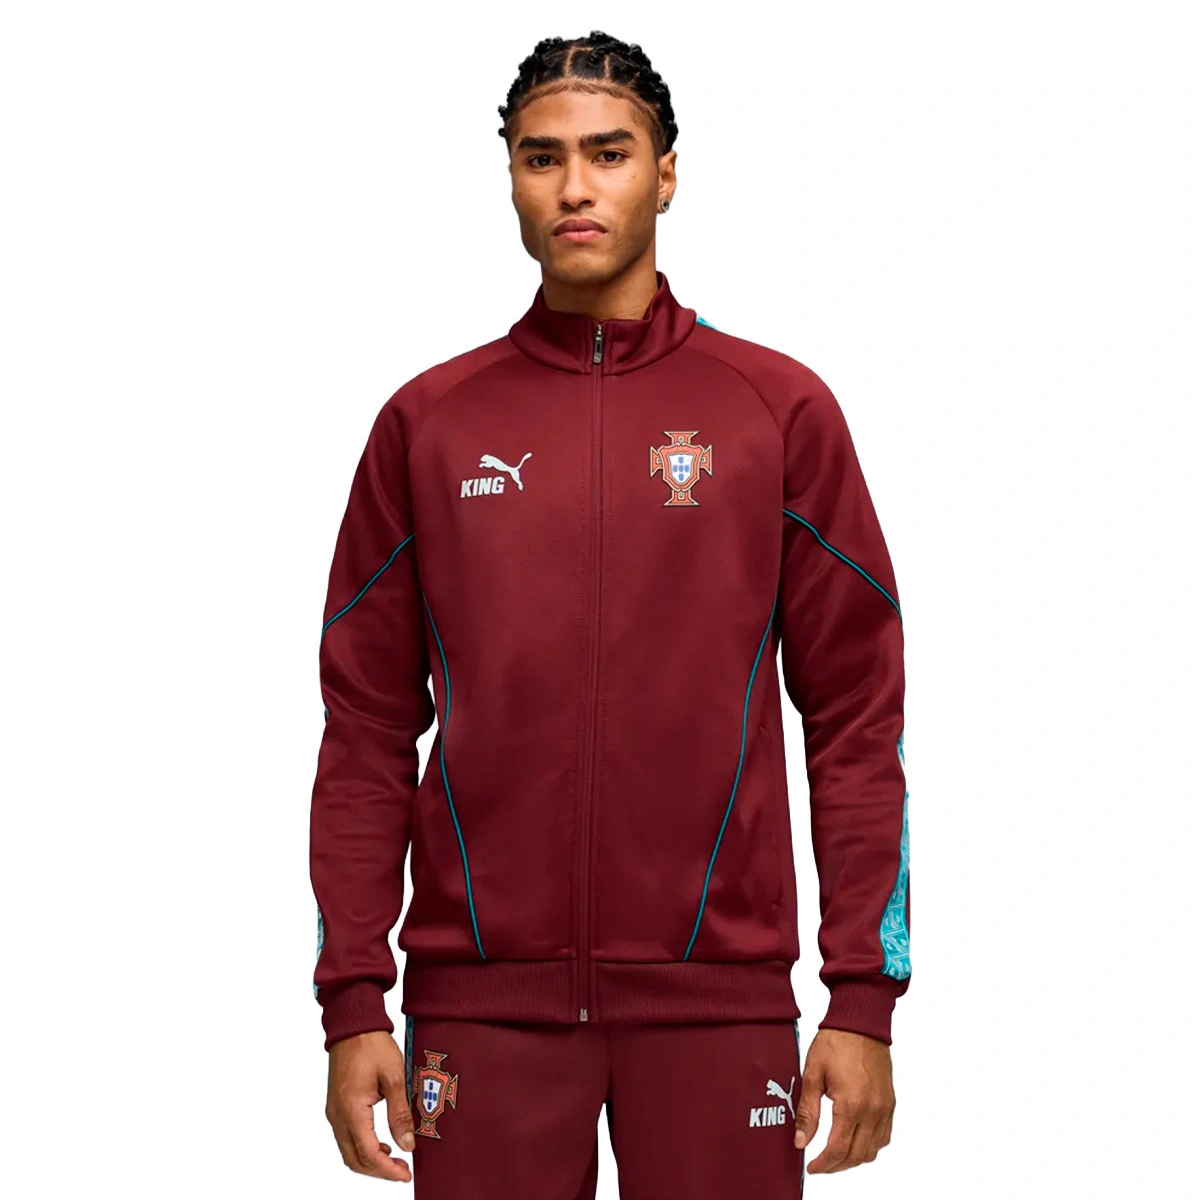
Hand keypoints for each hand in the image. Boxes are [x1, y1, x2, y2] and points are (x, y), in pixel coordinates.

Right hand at [325, 1030, 416, 1181]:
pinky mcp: (336, 1107)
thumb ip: (400, 1113)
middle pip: (354, 1159)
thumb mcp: (394, 1076)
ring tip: (394, 1159)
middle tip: (402, 1171)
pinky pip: (346, 1138)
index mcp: (351, 1110)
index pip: (367, 1154)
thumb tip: (407, 1144)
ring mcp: (334, 1112)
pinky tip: (381, 1143)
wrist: (353, 1025)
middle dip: (378, 1171)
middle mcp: (337, 1116)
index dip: (387, 1170)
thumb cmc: (372, 1045)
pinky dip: (362, 1148)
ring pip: (348, 1151)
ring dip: (369, 1161)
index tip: (405, 1174)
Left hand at [793, 1027, 894, 1173]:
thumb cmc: (835, 1043)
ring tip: (835, 1155)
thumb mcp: (812, 1075)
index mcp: (851, 1104)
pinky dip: (870, 1146)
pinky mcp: (890, 1103)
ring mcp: (884, 1108)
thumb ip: (807, 1112)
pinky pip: (884, 1136)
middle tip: (820, 1165)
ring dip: (854, 1158)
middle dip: (837, 1166)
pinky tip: (855, 1141)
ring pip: (873, 1150)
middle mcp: (872, 1110)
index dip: (824, 1164)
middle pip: (857, 1155)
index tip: (812, 1167)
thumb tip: (801, 1141)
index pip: (838, 1149)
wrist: (860, 1023)